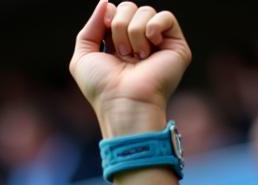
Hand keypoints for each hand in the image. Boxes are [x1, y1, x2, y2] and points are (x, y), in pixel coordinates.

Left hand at [70, 1, 190, 134]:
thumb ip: (89, 28)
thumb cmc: (102, 87)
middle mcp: (137, 42)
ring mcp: (156, 43)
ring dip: (134, 33)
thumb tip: (105, 2)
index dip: (108, 19)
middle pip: (128, 7)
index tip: (105, 39)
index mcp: (117, 44)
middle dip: (119, 26)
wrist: (124, 102)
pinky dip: (154, 28)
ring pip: (145, 11)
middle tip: (121, 53)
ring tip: (135, 57)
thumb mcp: (83, 58)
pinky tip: (149, 48)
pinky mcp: (174, 45)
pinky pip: (165, 17)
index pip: (114, 12)